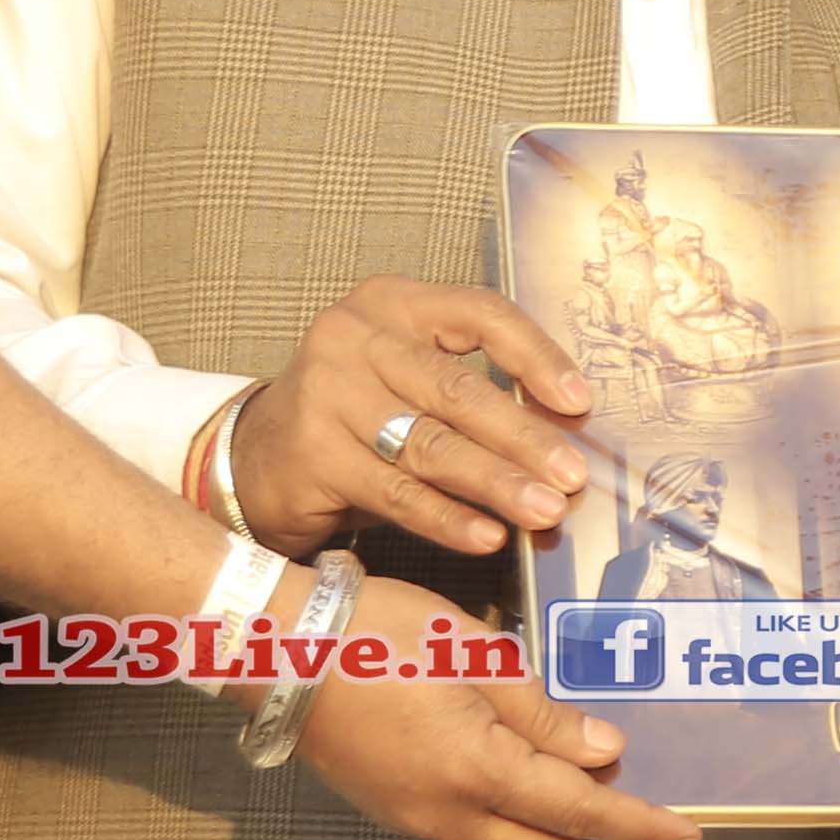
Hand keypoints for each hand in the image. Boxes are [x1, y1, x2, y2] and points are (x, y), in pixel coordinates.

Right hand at [227, 279, 592, 560]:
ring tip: (543, 510)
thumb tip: (564, 435)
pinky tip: (487, 536)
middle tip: (572, 475)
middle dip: (523, 437)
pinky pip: (395, 491)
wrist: (259, 456)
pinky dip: (447, 518)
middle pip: (457, 388)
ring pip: (429, 444)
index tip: (579, 401)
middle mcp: (355, 336)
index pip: (478, 314)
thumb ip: (473, 389)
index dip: (535, 356)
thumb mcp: (409, 377)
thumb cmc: (359, 413)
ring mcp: (325, 392)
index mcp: (394, 302)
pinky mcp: (310, 452)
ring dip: (495, 482)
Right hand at [292, 571, 700, 839]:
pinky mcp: (395, 810)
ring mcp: (416, 820)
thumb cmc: (374, 634)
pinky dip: (509, 813)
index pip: (581, 814)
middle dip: (597, 834)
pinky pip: (472, 832)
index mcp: (477, 772)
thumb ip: (541, 711)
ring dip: (551, 824)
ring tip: (568, 762)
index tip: (685, 832)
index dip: (639, 826)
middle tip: (621, 782)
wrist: (276, 651)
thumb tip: (600, 750)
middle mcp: (448, 815)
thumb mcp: (474, 653)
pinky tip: (513, 761)